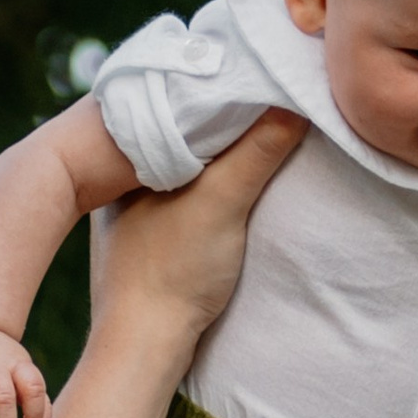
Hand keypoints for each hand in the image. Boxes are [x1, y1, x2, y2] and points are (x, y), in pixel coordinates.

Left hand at [87, 108, 306, 359]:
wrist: (145, 343)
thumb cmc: (172, 270)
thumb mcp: (223, 200)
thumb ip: (258, 150)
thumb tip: (295, 98)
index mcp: (128, 153)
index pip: (180, 102)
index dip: (220, 88)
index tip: (259, 74)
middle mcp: (123, 174)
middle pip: (184, 129)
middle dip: (221, 117)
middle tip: (265, 93)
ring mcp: (134, 205)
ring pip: (185, 160)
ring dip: (218, 151)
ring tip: (258, 128)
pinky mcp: (149, 232)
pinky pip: (185, 187)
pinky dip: (210, 178)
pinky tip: (233, 178)